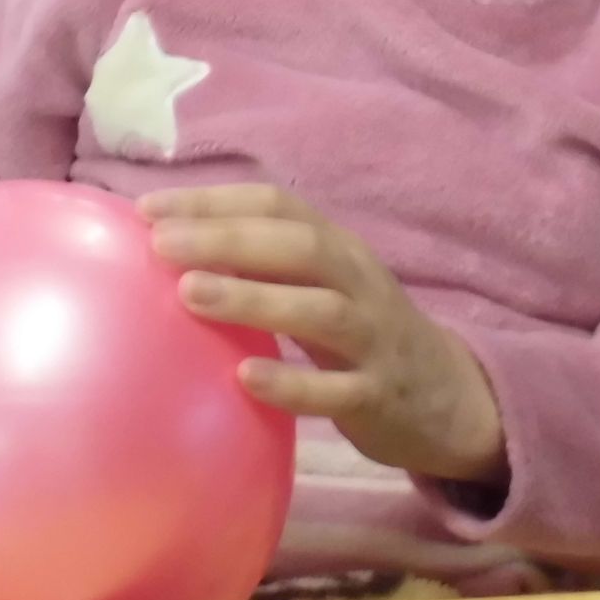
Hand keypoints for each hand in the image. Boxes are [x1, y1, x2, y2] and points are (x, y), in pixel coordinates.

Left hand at [141, 186, 507, 485]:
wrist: (451, 398)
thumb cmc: (364, 337)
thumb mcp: (325, 288)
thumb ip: (268, 267)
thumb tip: (173, 249)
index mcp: (340, 250)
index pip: (279, 207)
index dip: (216, 201)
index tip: (148, 210)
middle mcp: (360, 283)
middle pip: (300, 246)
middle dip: (228, 238)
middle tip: (161, 245)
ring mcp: (374, 340)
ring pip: (320, 309)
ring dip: (254, 297)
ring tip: (190, 294)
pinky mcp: (380, 397)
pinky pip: (337, 390)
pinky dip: (292, 384)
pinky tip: (245, 379)